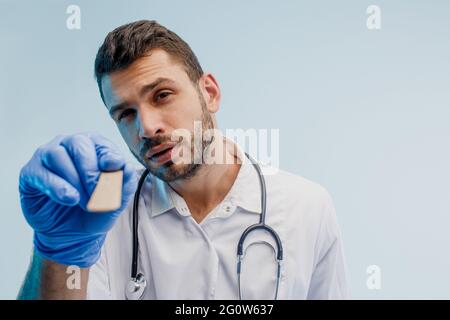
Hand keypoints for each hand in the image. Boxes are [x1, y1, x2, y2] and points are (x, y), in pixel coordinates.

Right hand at [19, 132, 136, 266]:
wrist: (74, 233)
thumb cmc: (97, 209)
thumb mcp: (117, 199)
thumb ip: (125, 181)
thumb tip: (128, 167)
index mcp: (95, 146)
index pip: (102, 144)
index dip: (109, 155)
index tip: (114, 167)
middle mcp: (70, 145)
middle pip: (79, 144)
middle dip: (91, 171)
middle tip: (99, 194)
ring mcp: (47, 156)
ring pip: (58, 155)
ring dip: (74, 180)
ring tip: (84, 202)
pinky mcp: (31, 172)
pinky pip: (41, 173)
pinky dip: (57, 187)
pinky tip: (69, 199)